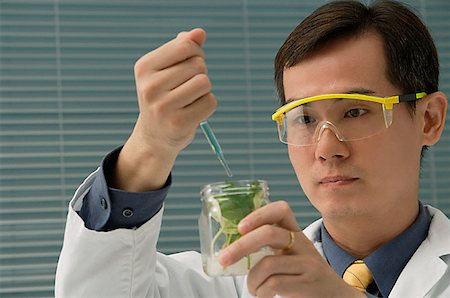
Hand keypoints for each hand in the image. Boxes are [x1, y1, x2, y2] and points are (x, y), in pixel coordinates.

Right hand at [113, 28, 216, 190]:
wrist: (154, 136)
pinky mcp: (178, 123)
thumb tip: (200, 33)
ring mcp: (163, 107)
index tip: (188, 65)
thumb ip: (183, 48)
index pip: (185, 45)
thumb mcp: (167, 69)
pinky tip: (193, 112)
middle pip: (198, 65)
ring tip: (190, 99)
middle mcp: (150, 87)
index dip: (196, 53)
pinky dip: (207, 105)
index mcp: (144, 67)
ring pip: (205, 82)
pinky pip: (210, 102)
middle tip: (186, 88)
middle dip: (199, 73)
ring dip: (204, 90)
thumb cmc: (164, 96)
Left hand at [218, 201, 364, 297]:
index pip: (281, 210)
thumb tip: (231, 248)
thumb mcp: (291, 254)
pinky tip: (263, 294)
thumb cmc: (303, 275)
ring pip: (267, 264)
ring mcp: (307, 263)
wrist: (335, 296)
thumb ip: (271, 246)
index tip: (240, 227)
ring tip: (253, 288)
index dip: (259, 214)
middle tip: (224, 259)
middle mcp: (302, 244)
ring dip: (251, 280)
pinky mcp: (307, 283)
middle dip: (240, 246)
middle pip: (269, 234)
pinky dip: (261, 291)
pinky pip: (273, 284)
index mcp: (295, 232)